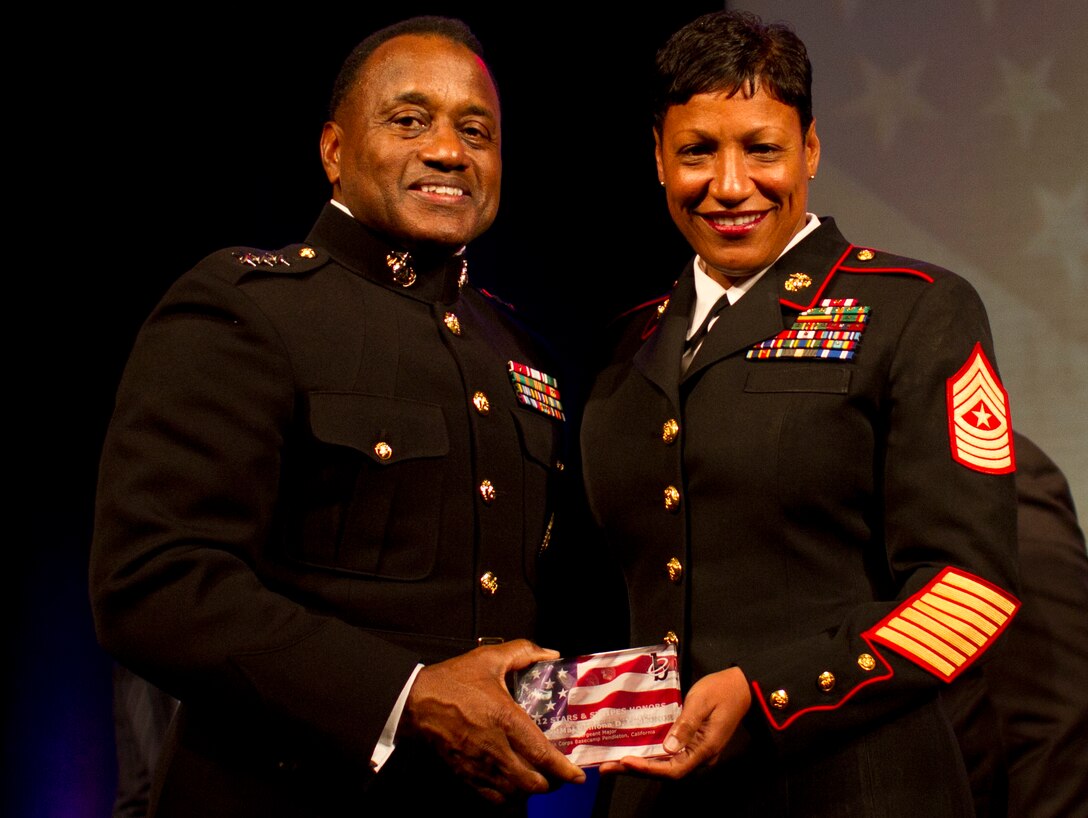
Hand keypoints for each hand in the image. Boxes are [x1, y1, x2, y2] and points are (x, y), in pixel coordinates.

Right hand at [402, 639, 585, 803]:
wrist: (415, 701)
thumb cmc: (453, 681)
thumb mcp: (489, 658)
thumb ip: (522, 652)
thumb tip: (549, 653)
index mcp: (505, 719)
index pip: (541, 753)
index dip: (563, 769)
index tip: (578, 774)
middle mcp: (495, 747)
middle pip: (532, 783)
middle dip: (551, 784)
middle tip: (560, 776)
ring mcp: (479, 765)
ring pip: (514, 794)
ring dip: (530, 792)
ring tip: (540, 781)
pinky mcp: (465, 774)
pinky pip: (491, 799)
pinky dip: (508, 799)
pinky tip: (514, 788)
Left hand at [598, 666, 750, 778]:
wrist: (742, 686)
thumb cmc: (722, 690)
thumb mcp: (701, 702)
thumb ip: (686, 725)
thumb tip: (668, 748)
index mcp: (705, 749)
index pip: (673, 769)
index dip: (648, 769)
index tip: (626, 761)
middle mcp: (700, 756)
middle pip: (666, 771)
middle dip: (636, 770)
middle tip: (606, 767)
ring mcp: (697, 751)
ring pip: (667, 765)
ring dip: (641, 765)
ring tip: (613, 762)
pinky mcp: (693, 744)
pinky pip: (671, 755)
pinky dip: (652, 756)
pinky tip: (634, 751)